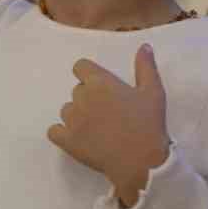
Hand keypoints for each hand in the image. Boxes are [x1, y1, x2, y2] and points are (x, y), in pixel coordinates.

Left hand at [46, 45, 170, 207]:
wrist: (141, 162)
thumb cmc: (148, 124)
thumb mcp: (153, 92)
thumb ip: (145, 67)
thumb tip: (144, 46)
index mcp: (99, 82)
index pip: (80, 66)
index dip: (89, 75)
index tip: (101, 87)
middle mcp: (81, 97)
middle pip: (76, 90)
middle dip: (88, 98)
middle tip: (107, 112)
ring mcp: (72, 120)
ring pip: (67, 110)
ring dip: (77, 116)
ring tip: (97, 128)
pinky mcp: (67, 141)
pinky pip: (54, 131)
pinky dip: (62, 133)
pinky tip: (77, 138)